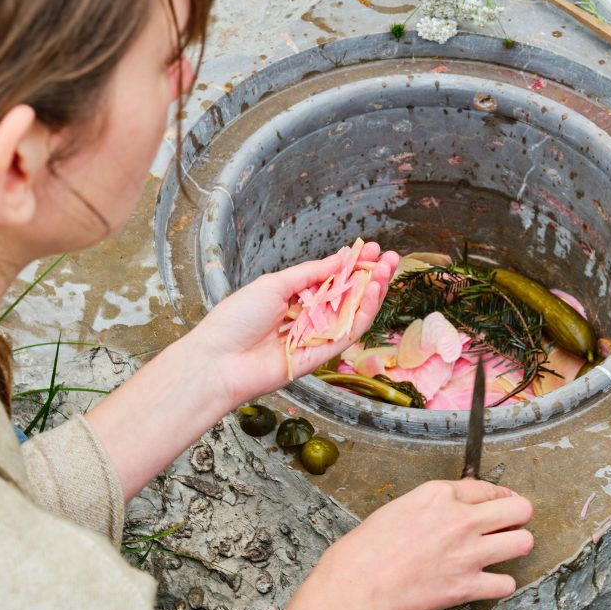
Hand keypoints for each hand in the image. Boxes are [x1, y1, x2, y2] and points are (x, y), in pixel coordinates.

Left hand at [184, 241, 398, 414]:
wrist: (219, 360)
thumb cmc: (237, 319)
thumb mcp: (274, 284)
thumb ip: (310, 274)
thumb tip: (339, 258)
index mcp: (293, 297)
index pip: (331, 279)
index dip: (352, 264)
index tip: (371, 249)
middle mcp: (307, 317)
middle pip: (347, 295)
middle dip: (369, 276)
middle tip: (391, 257)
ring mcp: (315, 336)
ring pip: (352, 313)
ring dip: (372, 292)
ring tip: (387, 271)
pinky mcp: (321, 355)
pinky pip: (347, 333)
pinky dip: (363, 314)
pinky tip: (373, 292)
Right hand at [314, 479, 533, 609]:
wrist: (357, 586)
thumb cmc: (366, 549)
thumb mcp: (400, 508)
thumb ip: (432, 506)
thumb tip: (451, 511)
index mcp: (439, 494)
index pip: (487, 488)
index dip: (500, 496)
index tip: (504, 502)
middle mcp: (460, 519)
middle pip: (518, 508)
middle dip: (520, 514)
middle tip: (515, 522)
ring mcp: (468, 553)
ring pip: (523, 542)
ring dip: (518, 545)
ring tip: (508, 549)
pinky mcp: (467, 586)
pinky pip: (505, 583)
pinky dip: (501, 584)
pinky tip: (491, 582)